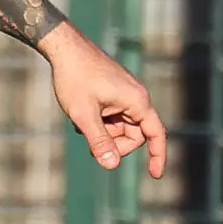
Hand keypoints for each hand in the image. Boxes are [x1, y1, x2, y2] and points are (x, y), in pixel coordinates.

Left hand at [38, 26, 166, 177]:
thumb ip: (99, 141)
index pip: (156, 134)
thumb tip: (111, 165)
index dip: (158, 156)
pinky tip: (80, 115)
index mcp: (137, 101)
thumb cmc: (74, 78)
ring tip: (81, 123)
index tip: (156, 175)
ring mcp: (125, 95)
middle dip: (114, 144)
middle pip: (134, 135)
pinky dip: (98, 123)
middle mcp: (136, 97)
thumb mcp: (83, 114)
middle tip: (91, 146)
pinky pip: (112, 118)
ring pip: (120, 128)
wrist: (64, 48)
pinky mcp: (114, 93)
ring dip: (103, 133)